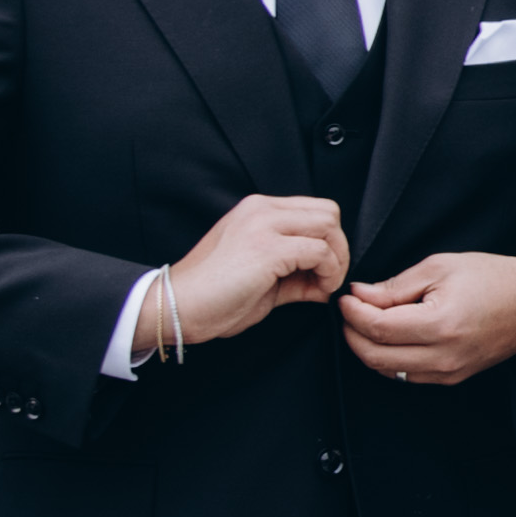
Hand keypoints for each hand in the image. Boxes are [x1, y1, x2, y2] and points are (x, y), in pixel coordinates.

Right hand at [143, 192, 348, 354]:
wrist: (176, 307)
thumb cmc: (213, 297)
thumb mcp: (261, 277)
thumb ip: (295, 272)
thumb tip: (326, 281)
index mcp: (257, 210)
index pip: (314, 210)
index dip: (328, 241)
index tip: (324, 272)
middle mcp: (261, 209)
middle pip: (328, 212)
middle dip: (339, 247)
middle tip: (329, 278)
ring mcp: (263, 225)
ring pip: (328, 226)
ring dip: (336, 260)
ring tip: (322, 286)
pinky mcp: (267, 248)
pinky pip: (320, 252)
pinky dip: (328, 273)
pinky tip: (316, 292)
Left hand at [336, 252, 515, 386]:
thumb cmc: (492, 279)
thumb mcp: (440, 267)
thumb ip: (396, 286)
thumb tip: (361, 295)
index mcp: (440, 324)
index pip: (378, 328)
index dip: (353, 313)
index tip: (346, 298)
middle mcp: (443, 355)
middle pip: (375, 356)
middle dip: (353, 334)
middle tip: (349, 312)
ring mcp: (448, 372)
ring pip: (386, 370)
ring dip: (368, 348)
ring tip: (367, 322)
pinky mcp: (451, 378)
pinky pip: (406, 376)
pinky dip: (388, 359)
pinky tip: (389, 338)